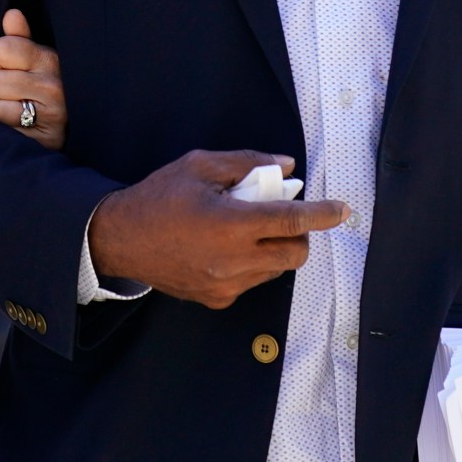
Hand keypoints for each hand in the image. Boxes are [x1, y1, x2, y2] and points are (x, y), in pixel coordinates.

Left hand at [0, 10, 63, 147]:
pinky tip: (20, 124)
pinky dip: (6, 127)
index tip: (7, 66)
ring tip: (17, 107)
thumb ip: (20, 38)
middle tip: (12, 90)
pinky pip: (4, 129)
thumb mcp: (36, 58)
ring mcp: (51, 116)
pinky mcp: (43, 139)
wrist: (72, 125)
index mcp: (50, 59)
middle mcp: (54, 87)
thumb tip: (12, 14)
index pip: (2, 48)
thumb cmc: (44, 84)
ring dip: (0, 109)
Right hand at [86, 150, 348, 308]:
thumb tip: (286, 167)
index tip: (343, 210)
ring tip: (245, 231)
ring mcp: (226, 284)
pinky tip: (225, 250)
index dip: (322, 214)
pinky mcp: (218, 298)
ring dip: (273, 249)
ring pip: (275, 270)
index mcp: (230, 223)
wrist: (118, 240)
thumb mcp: (198, 166)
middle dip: (298, 235)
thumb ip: (245, 163)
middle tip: (282, 218)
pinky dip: (252, 264)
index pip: (291, 220)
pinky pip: (252, 281)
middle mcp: (233, 259)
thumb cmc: (158, 197)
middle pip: (294, 254)